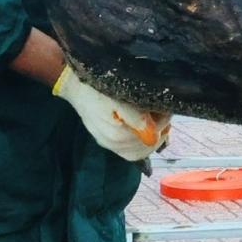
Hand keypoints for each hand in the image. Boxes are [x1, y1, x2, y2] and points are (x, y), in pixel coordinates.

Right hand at [52, 66, 168, 162]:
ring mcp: (109, 145)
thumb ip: (136, 116)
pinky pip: (130, 153)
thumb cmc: (99, 88)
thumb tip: (152, 132)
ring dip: (153, 139)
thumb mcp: (119, 96)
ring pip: (139, 153)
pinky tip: (147, 133)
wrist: (77, 88)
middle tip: (164, 114)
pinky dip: (142, 146)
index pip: (150, 136)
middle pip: (146, 148)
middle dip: (160, 130)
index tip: (164, 107)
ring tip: (159, 124)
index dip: (162, 121)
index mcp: (116, 134)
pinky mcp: (107, 143)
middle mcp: (112, 144)